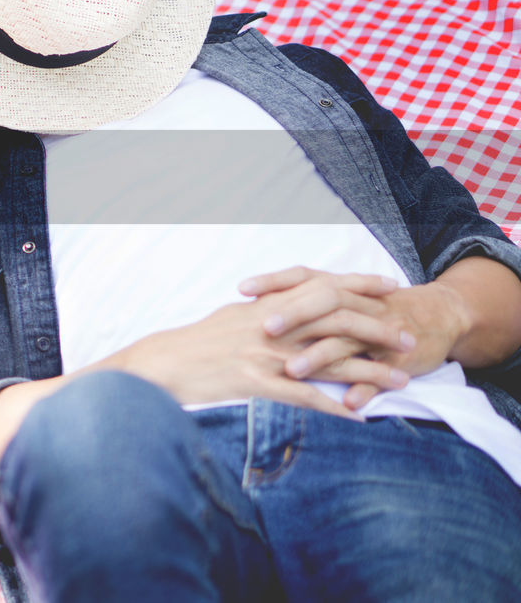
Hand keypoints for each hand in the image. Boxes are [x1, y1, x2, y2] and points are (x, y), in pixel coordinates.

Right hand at [115, 277, 411, 417]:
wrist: (163, 362)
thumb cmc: (194, 342)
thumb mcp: (231, 315)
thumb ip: (262, 306)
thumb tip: (284, 300)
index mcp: (267, 304)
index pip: (323, 287)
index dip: (359, 285)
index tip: (389, 287)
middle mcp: (273, 325)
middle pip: (338, 320)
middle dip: (379, 328)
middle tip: (410, 338)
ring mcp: (266, 354)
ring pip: (330, 360)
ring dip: (370, 371)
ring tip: (402, 381)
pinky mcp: (256, 383)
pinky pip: (303, 397)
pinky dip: (333, 408)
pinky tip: (358, 418)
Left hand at [241, 266, 465, 408]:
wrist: (438, 316)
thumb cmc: (376, 307)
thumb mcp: (341, 297)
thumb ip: (302, 299)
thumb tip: (254, 306)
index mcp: (339, 289)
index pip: (302, 276)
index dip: (273, 281)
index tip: (242, 289)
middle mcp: (357, 306)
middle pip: (322, 304)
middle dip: (293, 315)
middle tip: (264, 329)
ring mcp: (378, 332)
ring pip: (346, 342)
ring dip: (319, 357)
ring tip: (292, 371)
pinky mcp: (398, 359)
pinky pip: (380, 374)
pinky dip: (366, 387)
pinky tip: (348, 403)